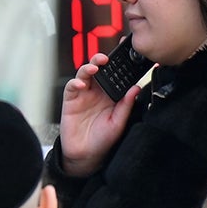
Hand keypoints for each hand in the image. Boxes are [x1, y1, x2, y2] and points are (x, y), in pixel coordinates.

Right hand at [57, 53, 140, 176]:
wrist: (86, 154)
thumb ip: (125, 105)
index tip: (125, 53)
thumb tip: (136, 88)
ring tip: (94, 68)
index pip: (116, 75)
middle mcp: (97, 92)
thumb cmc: (103, 139)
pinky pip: (71, 87)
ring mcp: (83, 95)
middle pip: (99, 70)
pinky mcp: (71, 100)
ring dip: (89, 68)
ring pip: (85, 74)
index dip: (119, 63)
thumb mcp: (118, 123)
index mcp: (111, 95)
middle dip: (101, 61)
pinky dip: (75, 82)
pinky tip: (81, 84)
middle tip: (107, 59)